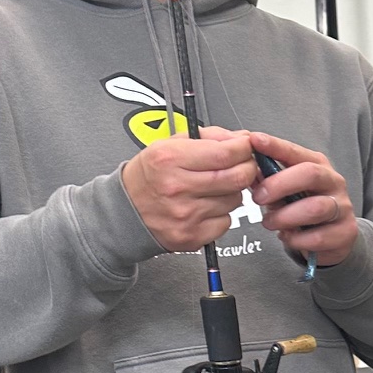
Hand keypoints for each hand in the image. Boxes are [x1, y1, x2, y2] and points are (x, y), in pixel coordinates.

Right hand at [121, 124, 257, 252]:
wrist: (125, 212)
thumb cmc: (148, 177)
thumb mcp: (169, 145)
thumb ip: (208, 137)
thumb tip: (241, 139)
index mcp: (170, 159)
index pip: (225, 153)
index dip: (244, 148)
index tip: (246, 146)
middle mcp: (177, 187)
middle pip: (237, 177)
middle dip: (247, 168)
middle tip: (242, 165)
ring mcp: (186, 214)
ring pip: (235, 200)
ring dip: (232, 191)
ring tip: (212, 188)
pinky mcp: (192, 236)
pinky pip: (226, 221)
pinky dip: (222, 213)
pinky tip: (205, 206)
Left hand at [248, 132, 358, 268]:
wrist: (333, 237)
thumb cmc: (304, 207)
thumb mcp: (286, 190)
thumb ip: (268, 180)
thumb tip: (245, 172)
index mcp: (318, 165)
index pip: (296, 152)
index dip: (275, 146)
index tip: (254, 141)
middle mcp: (334, 182)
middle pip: (310, 174)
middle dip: (279, 184)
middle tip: (258, 197)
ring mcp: (343, 207)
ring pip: (314, 208)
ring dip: (284, 217)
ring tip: (269, 223)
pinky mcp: (346, 232)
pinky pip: (317, 237)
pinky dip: (296, 239)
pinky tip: (287, 237)